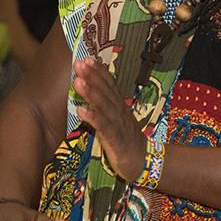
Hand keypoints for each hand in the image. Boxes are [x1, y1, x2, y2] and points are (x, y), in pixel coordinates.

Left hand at [72, 57, 145, 182]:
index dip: (98, 71)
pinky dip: (93, 118)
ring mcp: (118, 124)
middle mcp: (119, 111)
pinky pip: (103, 126)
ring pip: (104, 105)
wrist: (142, 161)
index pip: (109, 84)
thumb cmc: (125, 140)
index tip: (87, 58)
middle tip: (79, 63)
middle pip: (105, 90)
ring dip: (91, 92)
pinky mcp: (115, 139)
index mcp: (119, 106)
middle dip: (92, 76)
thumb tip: (90, 92)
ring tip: (78, 81)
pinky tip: (81, 111)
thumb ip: (104, 106)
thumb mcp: (115, 120)